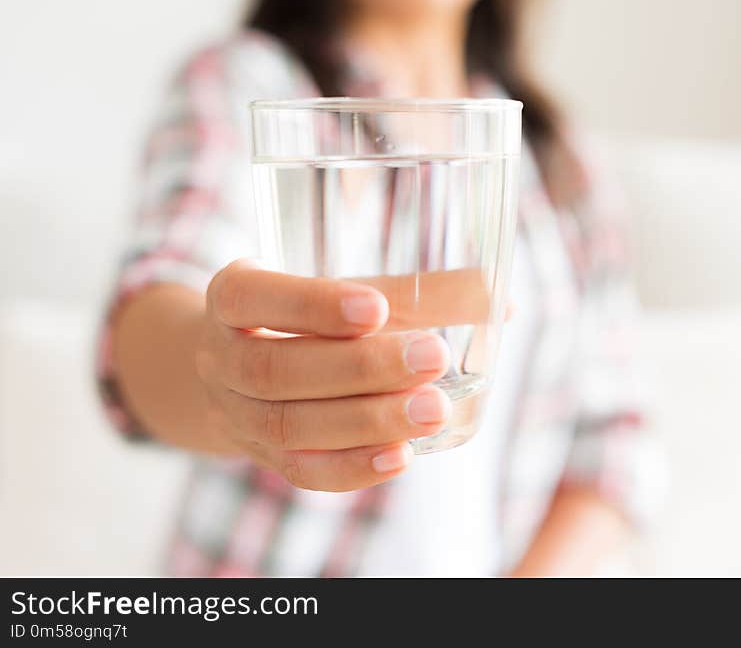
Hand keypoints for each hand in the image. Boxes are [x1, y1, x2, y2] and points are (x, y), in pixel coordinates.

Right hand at [195, 259, 453, 491]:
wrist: (238, 370)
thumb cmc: (304, 318)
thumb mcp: (338, 291)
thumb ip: (411, 293)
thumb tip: (498, 299)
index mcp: (230, 299)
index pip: (251, 300)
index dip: (311, 306)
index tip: (376, 308)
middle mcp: (221, 357)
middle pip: (279, 369)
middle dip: (360, 367)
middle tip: (433, 357)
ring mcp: (238, 414)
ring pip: (290, 425)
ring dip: (366, 420)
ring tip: (434, 409)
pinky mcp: (266, 456)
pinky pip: (302, 471)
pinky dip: (352, 467)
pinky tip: (402, 456)